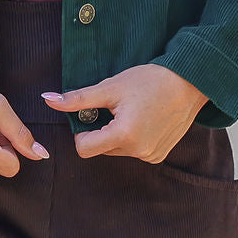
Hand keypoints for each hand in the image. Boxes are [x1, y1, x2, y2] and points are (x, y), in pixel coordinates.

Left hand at [41, 65, 208, 161]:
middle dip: (100, 130)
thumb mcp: (110, 87)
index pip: (84, 148)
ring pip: (116, 150)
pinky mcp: (159, 155)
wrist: (189, 83)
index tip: (92, 113)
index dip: (82, 131)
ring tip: (132, 111)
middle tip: (114, 107)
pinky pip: (133, 151)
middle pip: (100, 149)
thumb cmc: (150, 81)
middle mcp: (138, 152)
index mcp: (124, 136)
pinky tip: (144, 118)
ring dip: (116, 134)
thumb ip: (78, 98)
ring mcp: (150, 156)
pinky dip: (132, 138)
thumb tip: (47, 100)